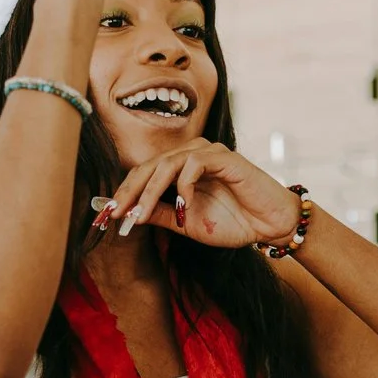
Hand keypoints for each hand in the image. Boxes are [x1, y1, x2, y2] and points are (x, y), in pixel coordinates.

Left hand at [97, 140, 301, 249]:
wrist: (270, 225)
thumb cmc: (234, 222)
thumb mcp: (187, 224)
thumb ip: (160, 214)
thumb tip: (128, 214)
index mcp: (181, 167)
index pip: (143, 174)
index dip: (124, 194)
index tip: (106, 216)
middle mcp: (191, 154)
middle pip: (148, 166)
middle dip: (128, 192)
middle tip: (115, 214)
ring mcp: (207, 152)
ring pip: (166, 164)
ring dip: (150, 192)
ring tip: (139, 215)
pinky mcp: (223, 156)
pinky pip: (193, 165)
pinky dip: (183, 187)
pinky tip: (185, 207)